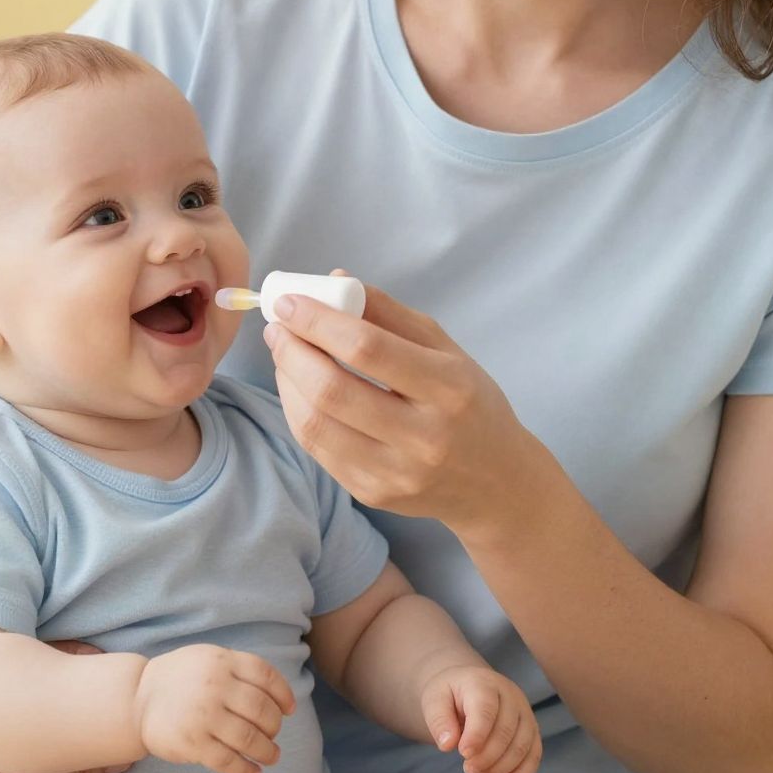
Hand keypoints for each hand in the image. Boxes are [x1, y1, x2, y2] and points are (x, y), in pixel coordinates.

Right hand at [134, 644, 295, 772]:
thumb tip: (281, 699)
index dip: (283, 695)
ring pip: (250, 739)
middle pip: (262, 710)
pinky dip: (246, 770)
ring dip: (267, 751)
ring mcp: (204, 716)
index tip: (289, 710)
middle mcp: (215, 686)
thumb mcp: (208, 659)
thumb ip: (240, 670)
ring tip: (271, 756)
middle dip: (274, 727)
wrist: (137, 698)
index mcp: (222, 661)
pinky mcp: (193, 743)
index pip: (266, 676)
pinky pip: (229, 761)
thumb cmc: (181, 678)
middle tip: (273, 734)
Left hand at [262, 269, 531, 535]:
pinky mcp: (373, 493)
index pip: (367, 349)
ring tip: (284, 354)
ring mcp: (395, 472)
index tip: (289, 302)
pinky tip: (298, 388)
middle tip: (278, 327)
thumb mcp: (446, 349)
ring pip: (314, 424)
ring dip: (286, 381)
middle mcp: (423, 437)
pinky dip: (296, 411)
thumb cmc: (469, 404)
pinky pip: (316, 449)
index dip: (318, 321)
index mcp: (448, 389)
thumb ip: (390, 313)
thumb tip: (334, 279)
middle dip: (291, 351)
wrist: (494, 483)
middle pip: (332, 390)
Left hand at [421, 663, 541, 772]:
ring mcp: (524, 711)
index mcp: (483, 684)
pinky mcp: (531, 728)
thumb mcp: (434, 700)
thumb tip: (448, 745)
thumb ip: (438, 720)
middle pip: (506, 731)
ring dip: (502, 767)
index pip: (485, 710)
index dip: (476, 735)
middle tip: (468, 770)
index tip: (463, 754)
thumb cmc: (450, 694)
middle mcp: (510, 694)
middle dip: (487, 757)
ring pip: (523, 744)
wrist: (468, 685)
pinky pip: (534, 753)